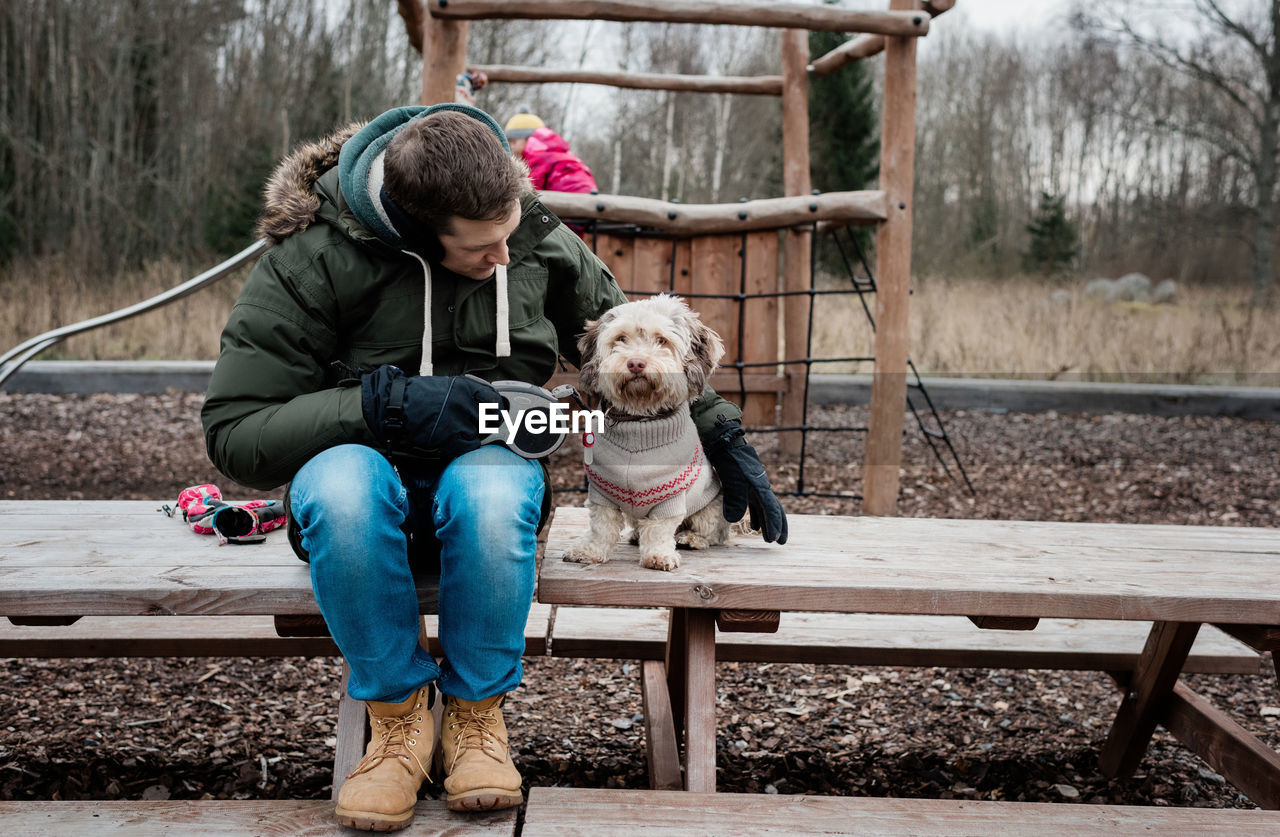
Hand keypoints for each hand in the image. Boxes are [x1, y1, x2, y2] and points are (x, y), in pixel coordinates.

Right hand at [361, 366, 501, 460]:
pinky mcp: (451, 437)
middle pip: (489, 419)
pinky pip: (469, 446)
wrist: (397, 406)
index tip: (495, 413)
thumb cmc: (419, 395)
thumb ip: (468, 394)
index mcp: (466, 387)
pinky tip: (453, 441)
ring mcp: (459, 420)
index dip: (497, 408)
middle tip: (475, 426)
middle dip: (485, 425)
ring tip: (456, 431)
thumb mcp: (447, 386)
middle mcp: (466, 403)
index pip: (494, 399)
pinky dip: (464, 446)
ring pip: (479, 433)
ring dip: (471, 435)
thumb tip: (487, 402)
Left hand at [703, 417, 787, 543]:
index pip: (771, 508)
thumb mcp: (731, 479)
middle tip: (780, 542)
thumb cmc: (729, 460)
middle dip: (778, 526)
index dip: (774, 524)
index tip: (775, 538)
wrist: (726, 442)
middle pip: (774, 509)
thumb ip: (734, 499)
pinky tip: (754, 526)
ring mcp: (755, 486)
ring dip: (767, 523)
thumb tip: (735, 520)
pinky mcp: (747, 485)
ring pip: (765, 508)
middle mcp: (761, 487)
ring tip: (767, 538)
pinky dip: (757, 515)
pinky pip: (756, 504)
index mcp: (760, 486)